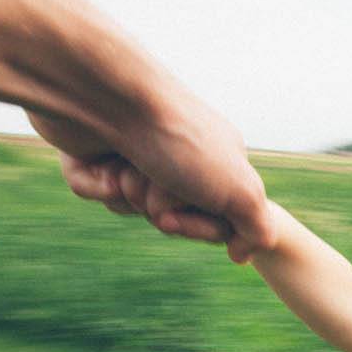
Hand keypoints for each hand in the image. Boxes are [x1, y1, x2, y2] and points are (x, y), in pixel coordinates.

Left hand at [28, 102, 272, 263]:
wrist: (113, 96)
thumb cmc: (179, 139)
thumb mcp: (240, 190)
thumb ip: (258, 227)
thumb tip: (240, 256)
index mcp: (218, 161)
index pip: (216, 221)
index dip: (198, 228)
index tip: (183, 216)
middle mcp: (178, 155)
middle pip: (169, 216)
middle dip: (158, 207)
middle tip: (158, 178)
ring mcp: (134, 152)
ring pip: (128, 206)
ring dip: (126, 195)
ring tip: (127, 162)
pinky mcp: (93, 150)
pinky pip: (93, 191)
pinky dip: (95, 184)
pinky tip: (101, 162)